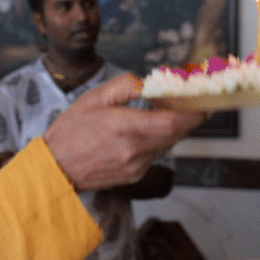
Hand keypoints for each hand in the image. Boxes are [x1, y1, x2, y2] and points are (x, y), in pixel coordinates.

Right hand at [43, 74, 204, 191]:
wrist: (55, 168)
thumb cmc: (70, 132)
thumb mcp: (94, 97)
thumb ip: (125, 86)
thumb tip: (149, 83)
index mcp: (125, 128)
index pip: (172, 123)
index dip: (193, 113)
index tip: (204, 103)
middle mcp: (134, 150)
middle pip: (176, 134)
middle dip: (187, 118)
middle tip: (193, 103)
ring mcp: (136, 166)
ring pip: (167, 145)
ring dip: (171, 129)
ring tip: (166, 113)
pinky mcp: (135, 175)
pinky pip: (155, 154)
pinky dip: (157, 141)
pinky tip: (146, 131)